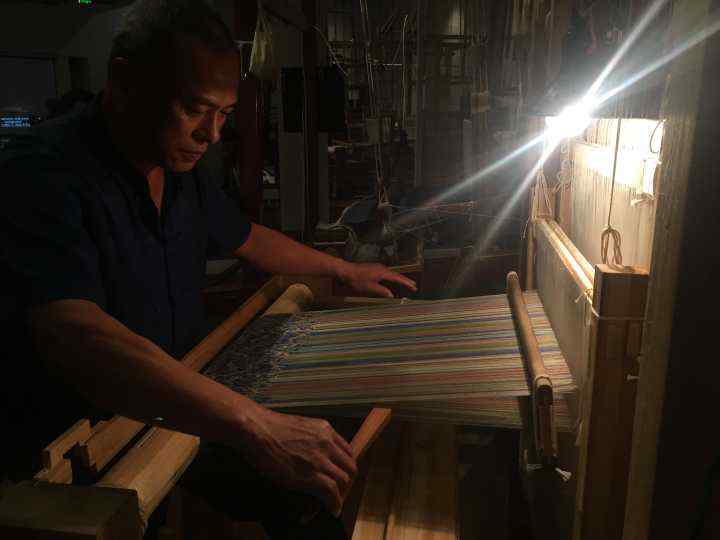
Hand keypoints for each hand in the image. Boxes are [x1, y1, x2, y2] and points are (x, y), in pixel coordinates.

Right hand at [238, 407, 357, 515]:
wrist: (256, 429)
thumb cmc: (268, 427)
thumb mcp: (299, 426)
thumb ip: (311, 438)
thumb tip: (311, 453)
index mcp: (325, 429)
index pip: (348, 452)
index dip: (346, 468)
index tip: (341, 476)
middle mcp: (327, 443)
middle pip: (350, 467)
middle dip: (348, 483)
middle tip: (340, 493)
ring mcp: (320, 458)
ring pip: (344, 481)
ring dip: (341, 496)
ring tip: (334, 504)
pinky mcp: (310, 474)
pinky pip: (331, 493)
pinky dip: (334, 504)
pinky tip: (331, 510)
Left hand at [337, 262, 417, 297]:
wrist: (346, 270)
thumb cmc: (357, 279)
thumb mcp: (370, 288)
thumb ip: (382, 291)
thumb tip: (391, 295)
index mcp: (383, 272)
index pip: (398, 278)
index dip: (407, 283)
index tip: (414, 287)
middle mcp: (382, 268)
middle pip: (397, 275)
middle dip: (405, 281)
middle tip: (414, 286)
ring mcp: (378, 267)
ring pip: (392, 274)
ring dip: (399, 279)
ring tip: (406, 284)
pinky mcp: (374, 268)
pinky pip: (386, 273)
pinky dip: (392, 278)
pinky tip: (392, 281)